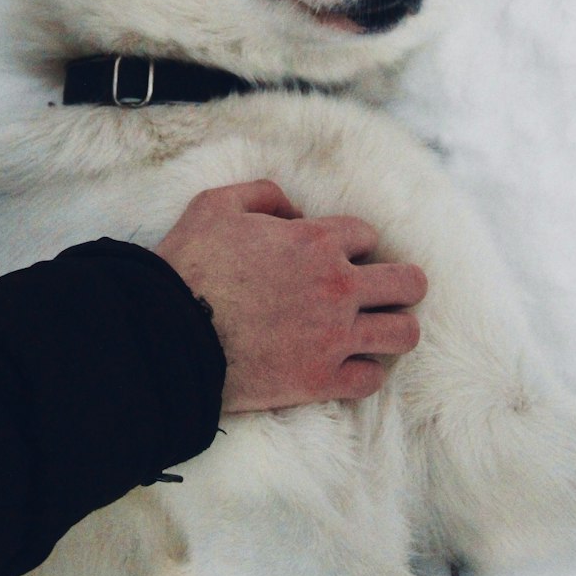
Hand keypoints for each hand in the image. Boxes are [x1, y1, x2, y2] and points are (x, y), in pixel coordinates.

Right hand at [155, 180, 426, 413]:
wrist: (166, 334)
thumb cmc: (187, 266)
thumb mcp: (216, 204)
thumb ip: (264, 194)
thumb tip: (295, 211)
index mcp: (317, 241)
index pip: (369, 236)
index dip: (353, 244)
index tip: (336, 257)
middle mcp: (337, 287)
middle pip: (409, 283)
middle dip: (401, 284)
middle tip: (381, 293)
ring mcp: (333, 337)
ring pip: (403, 334)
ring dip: (393, 329)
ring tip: (375, 331)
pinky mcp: (320, 380)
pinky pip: (371, 379)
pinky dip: (363, 372)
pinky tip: (346, 365)